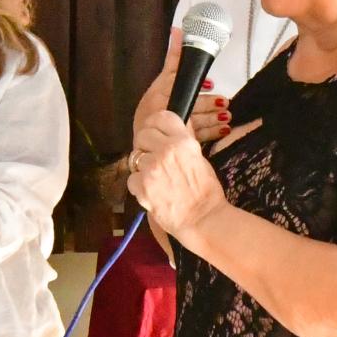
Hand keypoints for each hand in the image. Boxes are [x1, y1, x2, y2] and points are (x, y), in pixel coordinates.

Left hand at [128, 110, 227, 240]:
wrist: (203, 219)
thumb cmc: (205, 192)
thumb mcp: (198, 157)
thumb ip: (180, 143)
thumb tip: (165, 132)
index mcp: (183, 141)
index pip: (160, 117)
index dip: (156, 125)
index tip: (156, 133)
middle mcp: (167, 151)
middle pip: (142, 134)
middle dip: (146, 145)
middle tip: (153, 158)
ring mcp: (152, 168)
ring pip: (134, 157)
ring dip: (142, 166)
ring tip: (156, 179)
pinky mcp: (142, 186)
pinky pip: (131, 179)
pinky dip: (139, 186)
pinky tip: (152, 192)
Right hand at [132, 30, 231, 145]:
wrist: (147, 136)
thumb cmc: (154, 105)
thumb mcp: (163, 79)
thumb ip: (173, 57)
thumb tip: (177, 30)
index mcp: (160, 94)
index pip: (177, 85)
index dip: (195, 86)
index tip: (210, 84)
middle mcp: (166, 110)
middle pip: (189, 105)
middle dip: (207, 104)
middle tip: (224, 102)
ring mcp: (174, 126)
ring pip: (196, 122)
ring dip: (213, 119)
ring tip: (227, 116)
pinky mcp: (183, 139)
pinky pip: (200, 136)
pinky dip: (214, 132)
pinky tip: (225, 129)